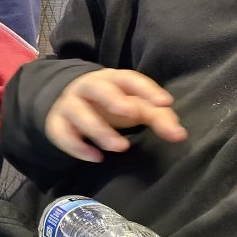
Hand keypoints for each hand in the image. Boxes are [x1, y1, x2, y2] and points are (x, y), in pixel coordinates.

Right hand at [45, 70, 185, 162]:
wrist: (69, 105)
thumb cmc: (110, 104)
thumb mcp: (135, 107)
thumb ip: (159, 118)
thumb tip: (179, 135)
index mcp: (111, 79)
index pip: (128, 78)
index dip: (146, 89)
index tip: (165, 102)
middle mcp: (87, 87)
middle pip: (96, 87)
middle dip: (112, 98)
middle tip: (131, 113)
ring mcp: (69, 104)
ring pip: (78, 112)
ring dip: (99, 129)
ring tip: (121, 147)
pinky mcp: (57, 123)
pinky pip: (62, 133)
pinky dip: (77, 147)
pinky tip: (96, 158)